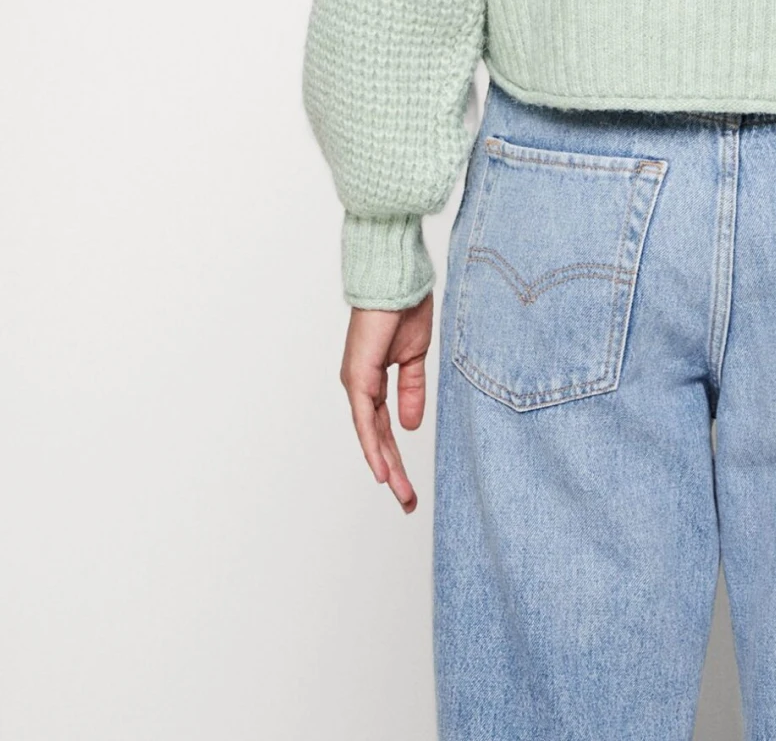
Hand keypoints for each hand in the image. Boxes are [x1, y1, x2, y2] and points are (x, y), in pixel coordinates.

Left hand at [340, 295, 433, 512]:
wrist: (397, 278)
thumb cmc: (404, 307)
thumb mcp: (415, 357)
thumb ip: (411, 391)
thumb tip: (410, 427)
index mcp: (373, 382)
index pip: (383, 429)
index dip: (395, 458)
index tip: (408, 486)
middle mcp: (360, 386)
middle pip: (375, 439)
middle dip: (393, 472)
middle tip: (407, 502)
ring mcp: (356, 382)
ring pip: (369, 435)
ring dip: (387, 466)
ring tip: (401, 493)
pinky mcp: (358, 376)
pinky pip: (364, 418)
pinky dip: (371, 445)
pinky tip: (380, 469)